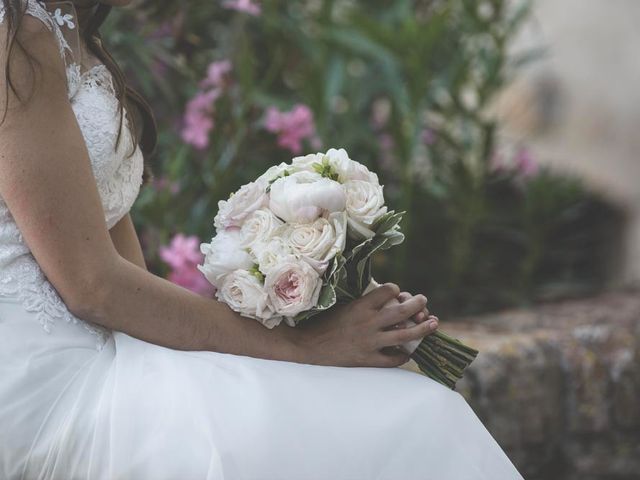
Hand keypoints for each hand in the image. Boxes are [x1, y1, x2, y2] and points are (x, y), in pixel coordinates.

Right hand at [293, 283, 435, 367]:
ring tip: (433, 323)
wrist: (307, 347)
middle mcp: (368, 322)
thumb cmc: (322, 324)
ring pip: (405, 335)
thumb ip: (362, 303)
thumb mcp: (341, 306)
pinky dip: (404, 355)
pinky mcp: (368, 359)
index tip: (396, 292)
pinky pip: (394, 359)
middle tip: (423, 301)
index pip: (388, 290)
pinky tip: (408, 351)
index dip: (395, 289)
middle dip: (417, 304)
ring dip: (423, 328)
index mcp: (360, 306)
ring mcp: (370, 342)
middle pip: (402, 310)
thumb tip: (380, 296)